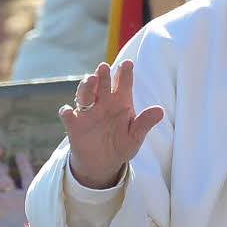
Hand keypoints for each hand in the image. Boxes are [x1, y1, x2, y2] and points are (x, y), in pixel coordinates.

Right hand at [62, 61, 163, 188]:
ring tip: (90, 80)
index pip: (123, 83)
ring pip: (84, 94)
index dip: (125, 73)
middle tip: (104, 67)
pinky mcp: (74, 124)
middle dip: (103, 75)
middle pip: (102, 84)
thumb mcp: (135, 136)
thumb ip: (145, 123)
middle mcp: (103, 102)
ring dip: (86, 86)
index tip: (128, 63)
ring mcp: (87, 112)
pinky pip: (68, 116)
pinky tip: (68, 111)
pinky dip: (66, 112)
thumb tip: (160, 111)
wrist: (103, 163)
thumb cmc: (121, 145)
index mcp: (120, 101)